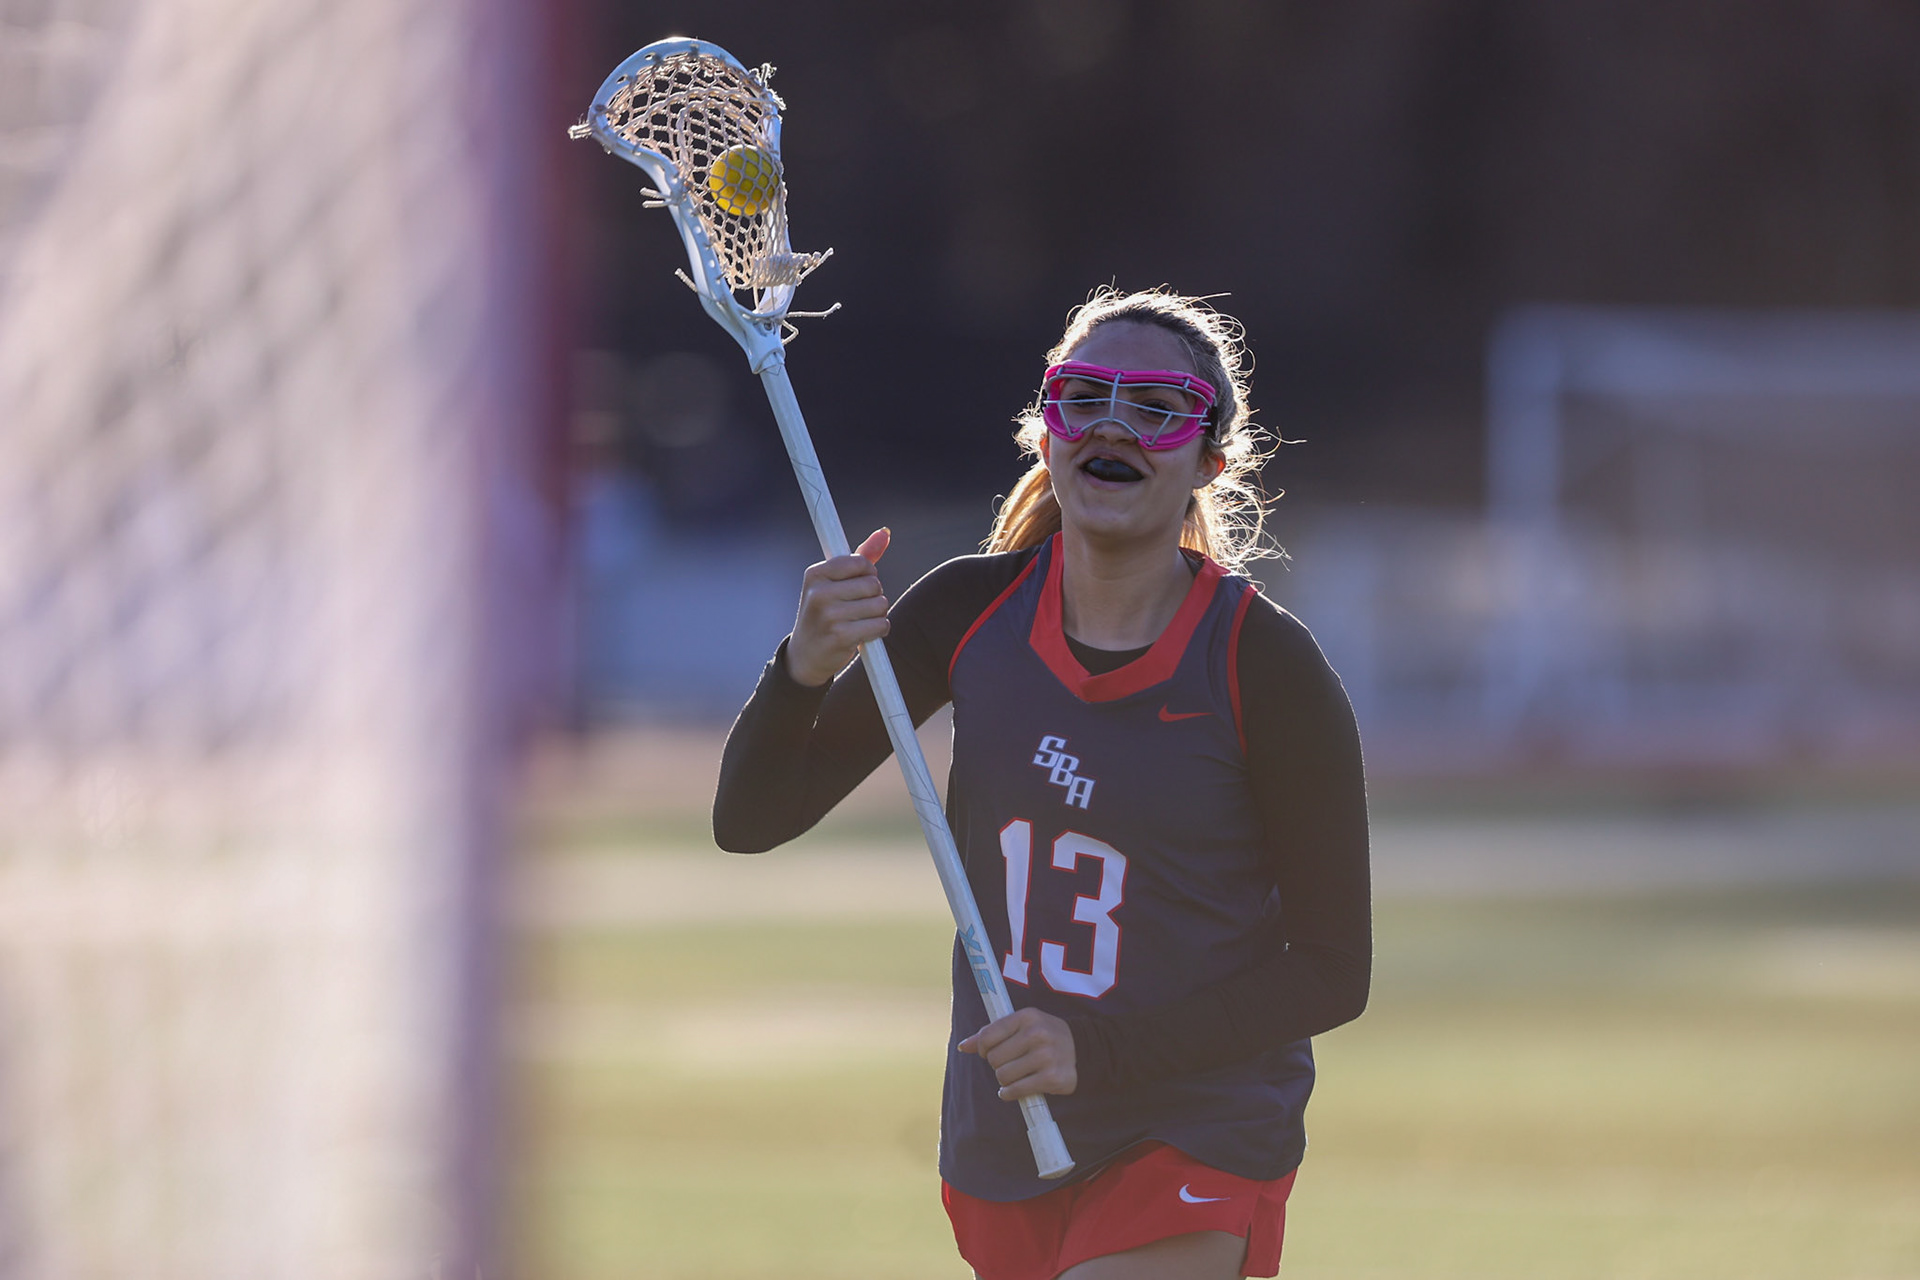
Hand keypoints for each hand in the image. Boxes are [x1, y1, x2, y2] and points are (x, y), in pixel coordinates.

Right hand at [785, 528, 890, 686]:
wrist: (805, 655)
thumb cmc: (825, 613)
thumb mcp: (833, 583)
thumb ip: (860, 558)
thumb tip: (884, 533)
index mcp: (816, 574)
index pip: (860, 562)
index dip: (868, 574)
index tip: (859, 585)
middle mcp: (819, 592)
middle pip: (874, 584)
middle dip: (874, 596)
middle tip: (858, 607)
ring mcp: (829, 615)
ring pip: (880, 605)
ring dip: (878, 615)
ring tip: (860, 621)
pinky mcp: (841, 636)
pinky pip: (880, 625)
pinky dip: (879, 630)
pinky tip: (864, 634)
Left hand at [958, 1006, 1076, 1100]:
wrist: (1082, 1048)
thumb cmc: (1043, 1036)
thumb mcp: (1021, 1025)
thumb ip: (992, 1033)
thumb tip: (964, 1046)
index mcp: (1027, 1016)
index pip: (988, 1036)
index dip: (982, 1048)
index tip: (989, 1052)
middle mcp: (1037, 1034)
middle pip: (994, 1059)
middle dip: (997, 1065)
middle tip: (1009, 1064)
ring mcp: (1046, 1056)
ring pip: (1003, 1076)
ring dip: (1005, 1081)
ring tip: (1016, 1076)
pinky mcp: (1052, 1078)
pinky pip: (1016, 1090)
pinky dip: (1010, 1093)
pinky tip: (1015, 1089)